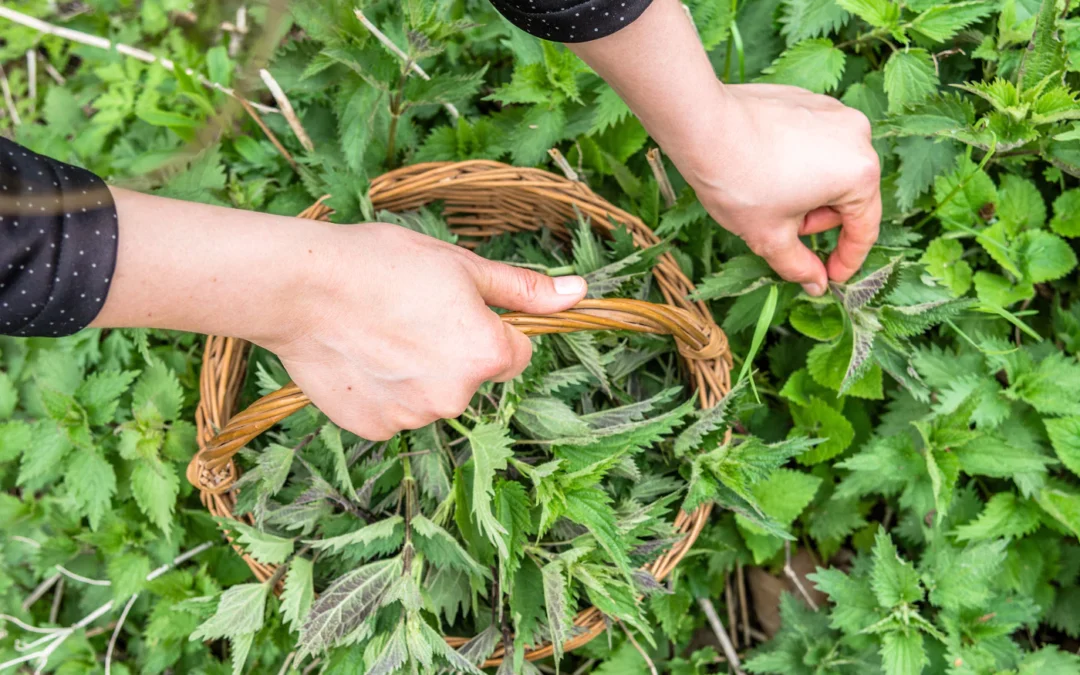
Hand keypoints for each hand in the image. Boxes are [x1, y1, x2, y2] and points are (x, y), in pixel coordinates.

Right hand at [93, 189, 586, 440]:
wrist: (299, 286)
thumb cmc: (382, 264)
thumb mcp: (461, 265)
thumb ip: (523, 290)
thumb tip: (581, 293)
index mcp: (488, 355)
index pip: (516, 354)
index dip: (489, 328)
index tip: (452, 307)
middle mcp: (457, 397)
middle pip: (471, 379)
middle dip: (451, 352)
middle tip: (409, 314)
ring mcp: (414, 417)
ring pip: (431, 396)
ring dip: (416, 373)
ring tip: (377, 332)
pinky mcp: (375, 429)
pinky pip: (394, 411)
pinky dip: (383, 390)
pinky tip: (359, 357)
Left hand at [682, 83, 881, 294]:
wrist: (701, 126)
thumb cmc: (739, 182)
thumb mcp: (770, 237)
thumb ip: (799, 265)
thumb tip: (817, 284)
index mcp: (859, 173)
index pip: (864, 228)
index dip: (847, 260)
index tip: (830, 277)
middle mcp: (857, 136)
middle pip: (848, 196)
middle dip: (817, 220)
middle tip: (781, 228)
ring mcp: (833, 112)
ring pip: (831, 169)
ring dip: (807, 193)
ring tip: (768, 197)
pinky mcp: (808, 100)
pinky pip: (813, 144)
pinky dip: (797, 164)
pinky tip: (764, 171)